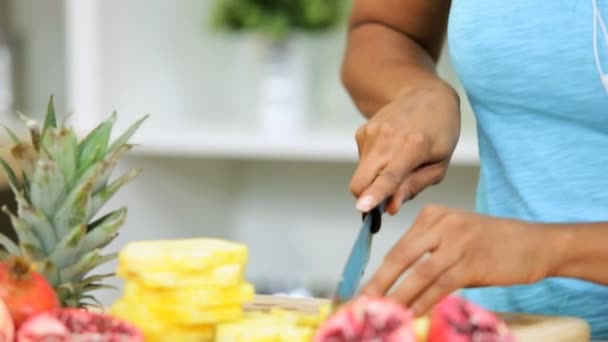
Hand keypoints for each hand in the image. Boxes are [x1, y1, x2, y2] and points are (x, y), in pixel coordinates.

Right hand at [350, 83, 459, 214]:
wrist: (424, 94)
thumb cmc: (439, 132)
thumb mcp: (439, 165)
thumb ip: (414, 187)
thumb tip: (390, 208)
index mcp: (412, 146)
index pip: (389, 176)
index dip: (374, 194)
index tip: (362, 208)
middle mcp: (386, 138)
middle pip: (360, 181)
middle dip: (367, 197)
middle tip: (387, 199)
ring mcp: (370, 133)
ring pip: (361, 174)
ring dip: (374, 179)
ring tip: (398, 163)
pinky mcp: (361, 132)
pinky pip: (362, 162)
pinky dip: (374, 165)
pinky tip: (390, 151)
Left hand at [360, 205, 553, 315]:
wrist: (536, 243)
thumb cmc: (493, 242)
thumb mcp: (456, 235)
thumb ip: (428, 252)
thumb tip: (399, 282)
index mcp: (433, 215)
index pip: (398, 247)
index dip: (379, 273)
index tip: (366, 291)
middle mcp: (442, 224)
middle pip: (400, 257)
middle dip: (380, 284)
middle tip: (363, 303)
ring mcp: (458, 242)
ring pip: (419, 274)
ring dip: (399, 298)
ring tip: (383, 314)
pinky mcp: (473, 262)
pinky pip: (441, 286)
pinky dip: (425, 302)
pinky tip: (413, 314)